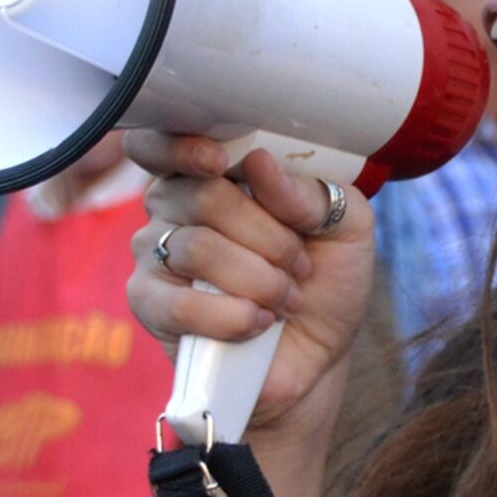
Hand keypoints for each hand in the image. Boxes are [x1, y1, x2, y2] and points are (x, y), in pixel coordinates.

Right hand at [125, 132, 377, 454]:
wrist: (316, 357)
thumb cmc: (325, 282)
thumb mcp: (346, 226)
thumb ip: (312, 191)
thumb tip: (259, 163)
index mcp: (216, 173)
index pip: (165, 140)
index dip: (182, 145)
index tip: (221, 161)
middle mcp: (176, 206)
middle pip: (202, 194)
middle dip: (266, 234)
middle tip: (298, 263)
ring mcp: (157, 254)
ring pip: (196, 247)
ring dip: (258, 278)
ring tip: (286, 299)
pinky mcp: (149, 305)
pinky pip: (176, 302)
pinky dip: (229, 315)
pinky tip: (257, 323)